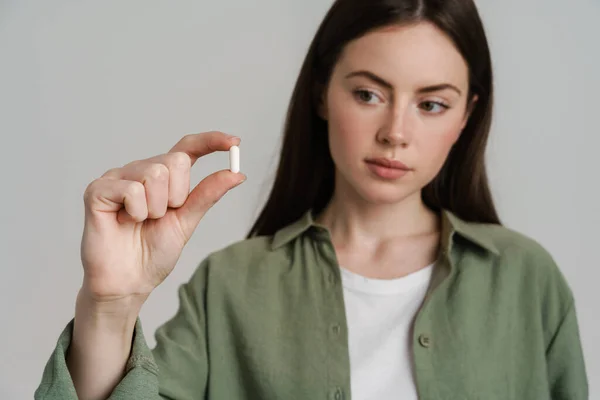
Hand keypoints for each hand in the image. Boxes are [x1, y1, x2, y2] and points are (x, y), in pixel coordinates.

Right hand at [79, 131, 244, 304]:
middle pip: (176, 160)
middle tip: (159, 217)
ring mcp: (118, 177)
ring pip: (155, 173)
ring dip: (155, 208)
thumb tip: (237, 174)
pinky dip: (135, 211)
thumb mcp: (187, 221)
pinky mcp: (98, 190)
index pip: (188, 147)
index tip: (235, 143)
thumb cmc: (153, 252)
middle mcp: (141, 170)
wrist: (129, 281)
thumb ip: (208, 195)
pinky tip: (124, 221)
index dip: (211, 141)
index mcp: (164, 176)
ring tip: (140, 221)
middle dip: (177, 196)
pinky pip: (131, 189)